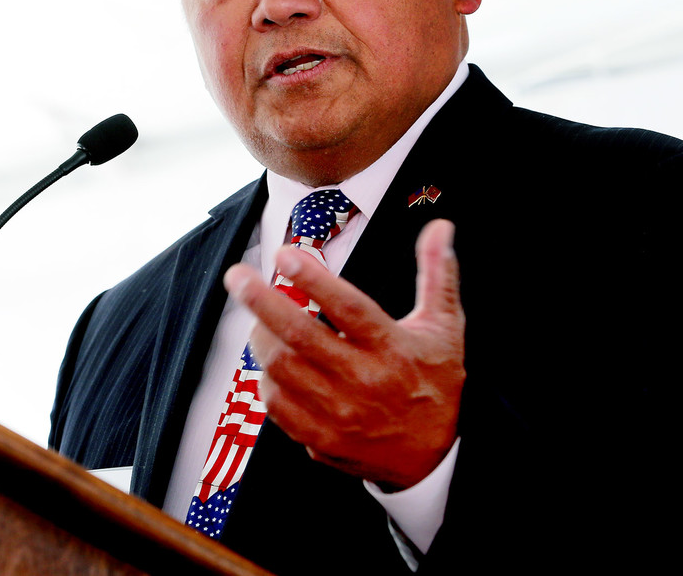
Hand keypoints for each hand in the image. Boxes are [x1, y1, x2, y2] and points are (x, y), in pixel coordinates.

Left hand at [223, 218, 465, 489]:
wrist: (436, 456)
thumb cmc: (437, 382)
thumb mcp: (445, 326)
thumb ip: (437, 273)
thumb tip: (440, 226)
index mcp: (392, 348)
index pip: (348, 308)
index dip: (313, 280)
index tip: (284, 255)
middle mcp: (364, 381)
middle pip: (300, 336)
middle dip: (261, 301)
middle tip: (237, 276)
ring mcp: (340, 414)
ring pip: (282, 370)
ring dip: (261, 337)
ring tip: (256, 316)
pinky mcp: (322, 439)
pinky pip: (278, 407)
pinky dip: (267, 380)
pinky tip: (270, 361)